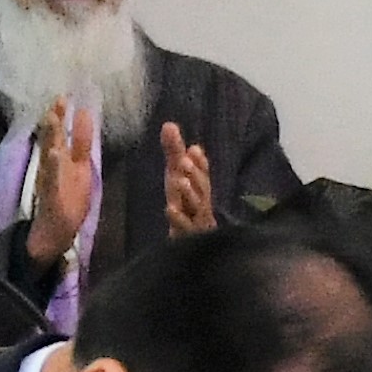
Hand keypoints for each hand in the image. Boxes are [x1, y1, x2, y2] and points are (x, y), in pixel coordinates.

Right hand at [21, 96, 96, 271]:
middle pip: (55, 139)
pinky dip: (52, 168)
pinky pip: (50, 181)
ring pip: (49, 155)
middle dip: (56, 119)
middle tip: (59, 98)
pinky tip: (54, 154)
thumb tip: (85, 114)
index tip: (72, 95)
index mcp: (65, 160)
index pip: (69, 133)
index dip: (71, 116)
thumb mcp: (81, 170)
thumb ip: (82, 143)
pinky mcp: (49, 197)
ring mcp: (50, 181)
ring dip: (49, 138)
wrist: (54, 236)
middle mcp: (55, 167)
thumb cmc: (69, 202)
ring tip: (50, 118)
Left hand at [157, 120, 217, 235]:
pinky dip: (179, 219)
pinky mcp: (188, 238)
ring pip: (197, 208)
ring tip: (180, 180)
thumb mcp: (175, 177)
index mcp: (199, 190)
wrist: (186, 247)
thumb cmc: (183, 207)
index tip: (194, 150)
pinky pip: (186, 229)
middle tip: (185, 161)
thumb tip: (168, 124)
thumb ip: (173, 152)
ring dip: (190, 194)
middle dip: (196, 175)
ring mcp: (196, 223)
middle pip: (202, 190)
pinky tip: (169, 209)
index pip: (203, 175)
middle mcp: (201, 205)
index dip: (200, 164)